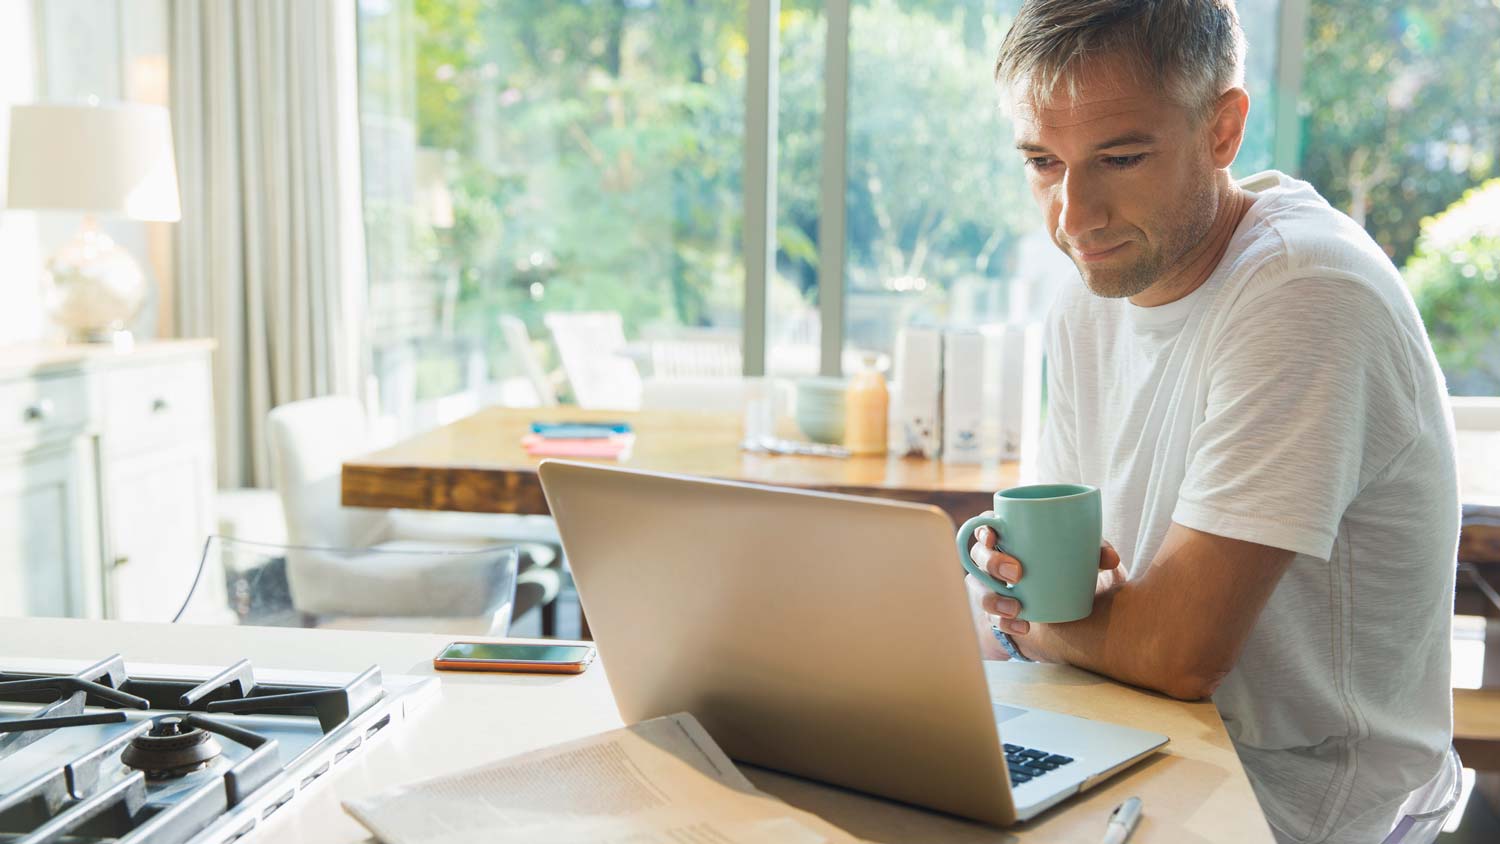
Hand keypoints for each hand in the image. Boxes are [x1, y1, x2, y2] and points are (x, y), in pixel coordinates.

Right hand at [966, 515, 1121, 659]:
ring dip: (993, 599)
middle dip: (992, 563)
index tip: (993, 536)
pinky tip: (1023, 627)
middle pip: (978, 556)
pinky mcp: (998, 612)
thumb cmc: (1064, 565)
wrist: (1062, 604)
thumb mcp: (1079, 555)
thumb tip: (1111, 557)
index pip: (985, 526)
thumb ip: (1094, 551)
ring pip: (979, 589)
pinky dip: (1006, 624)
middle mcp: (993, 560)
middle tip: (1016, 573)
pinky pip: (993, 619)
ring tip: (1016, 608)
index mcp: (1008, 537)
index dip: (983, 529)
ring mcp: (992, 586)